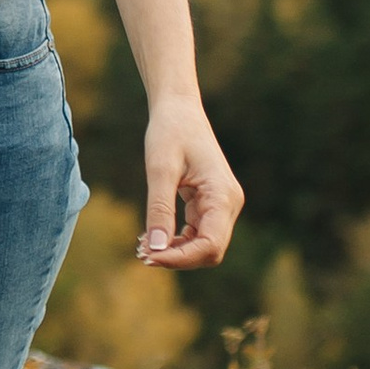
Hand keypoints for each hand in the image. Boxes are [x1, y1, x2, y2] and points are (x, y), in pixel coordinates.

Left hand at [137, 95, 242, 268]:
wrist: (179, 110)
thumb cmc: (170, 132)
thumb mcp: (160, 170)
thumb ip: (160, 209)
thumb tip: (156, 249)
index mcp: (223, 196)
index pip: (210, 245)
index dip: (180, 258)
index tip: (148, 257)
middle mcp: (228, 204)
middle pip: (209, 251)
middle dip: (177, 258)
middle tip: (141, 254)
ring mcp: (222, 206)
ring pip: (203, 246)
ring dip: (175, 252)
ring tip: (143, 247)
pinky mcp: (210, 205)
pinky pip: (197, 234)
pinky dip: (176, 241)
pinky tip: (153, 238)